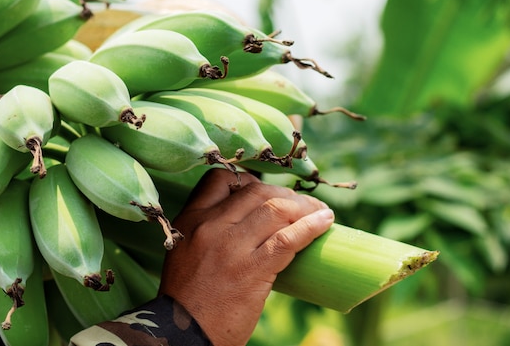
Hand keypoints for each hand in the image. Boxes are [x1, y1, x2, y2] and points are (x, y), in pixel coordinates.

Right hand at [158, 168, 333, 345]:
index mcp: (192, 218)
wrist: (183, 333)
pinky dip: (311, 227)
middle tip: (301, 205)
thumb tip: (252, 219)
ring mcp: (231, 247)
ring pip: (277, 209)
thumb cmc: (188, 296)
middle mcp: (210, 226)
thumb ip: (209, 229)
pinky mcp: (252, 270)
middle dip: (285, 194)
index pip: (221, 179)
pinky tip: (325, 222)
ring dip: (305, 208)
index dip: (250, 180)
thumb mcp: (186, 249)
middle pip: (257, 191)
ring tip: (319, 213)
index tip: (267, 194)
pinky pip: (288, 239)